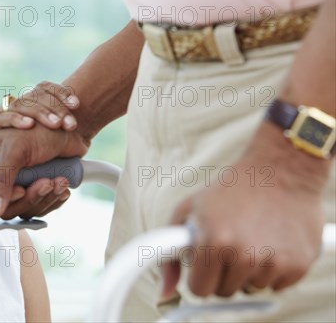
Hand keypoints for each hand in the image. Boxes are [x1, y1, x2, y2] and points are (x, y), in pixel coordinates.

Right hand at [0, 82, 84, 218]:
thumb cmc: (38, 128)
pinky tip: (62, 185)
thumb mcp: (15, 151)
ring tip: (59, 180)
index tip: (20, 189)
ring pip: (25, 209)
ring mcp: (17, 185)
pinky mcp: (35, 190)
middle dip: (30, 198)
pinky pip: (40, 207)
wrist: (67, 126)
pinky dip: (53, 199)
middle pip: (5, 208)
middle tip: (46, 182)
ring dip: (45, 197)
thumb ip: (1, 179)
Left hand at [161, 122, 329, 298]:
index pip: (199, 290)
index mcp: (214, 242)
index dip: (199, 276)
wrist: (281, 170)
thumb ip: (168, 253)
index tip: (203, 263)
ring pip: (251, 289)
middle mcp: (245, 255)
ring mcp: (274, 262)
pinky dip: (273, 269)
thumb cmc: (229, 189)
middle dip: (222, 273)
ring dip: (248, 271)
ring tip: (250, 237)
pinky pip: (277, 285)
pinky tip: (271, 241)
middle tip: (227, 245)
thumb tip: (164, 292)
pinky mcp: (299, 264)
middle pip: (225, 292)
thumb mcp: (188, 210)